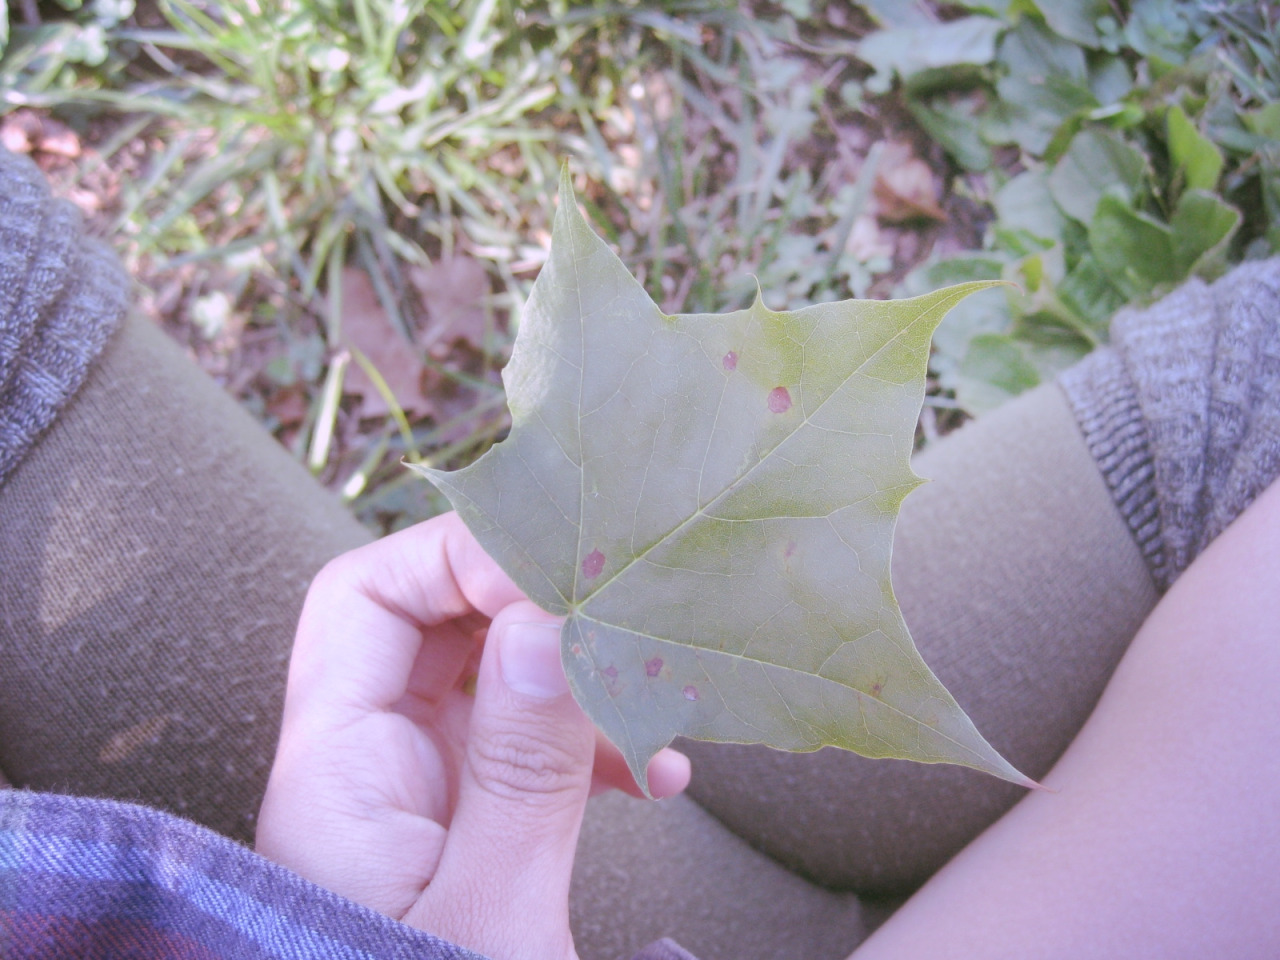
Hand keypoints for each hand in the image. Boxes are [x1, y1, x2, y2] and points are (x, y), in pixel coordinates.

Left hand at [256, 512, 689, 959]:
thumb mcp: (488, 917)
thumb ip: (518, 769)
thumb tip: (542, 620)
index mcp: (336, 772)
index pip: (361, 599)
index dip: (455, 561)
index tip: (561, 583)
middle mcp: (369, 764)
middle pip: (432, 622)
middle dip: (532, 608)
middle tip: (622, 622)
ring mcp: (421, 792)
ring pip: (492, 679)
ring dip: (578, 679)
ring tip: (657, 720)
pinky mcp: (467, 825)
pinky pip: (528, 743)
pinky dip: (593, 740)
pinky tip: (659, 776)